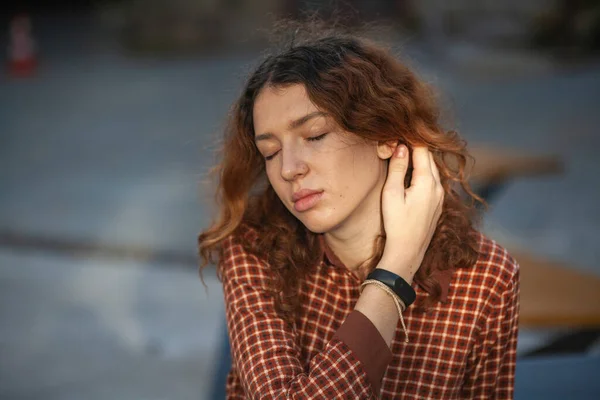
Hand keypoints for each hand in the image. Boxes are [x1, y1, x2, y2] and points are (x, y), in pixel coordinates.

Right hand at [379, 145, 443, 282]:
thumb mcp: (391, 194)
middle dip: (416, 147)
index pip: (422, 150)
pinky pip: (433, 181)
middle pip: (430, 158)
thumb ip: (397, 169)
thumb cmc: (396, 224)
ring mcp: (440, 196)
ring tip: (404, 154)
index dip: (411, 139)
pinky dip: (423, 172)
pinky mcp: (438, 205)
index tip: (399, 132)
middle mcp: (438, 186)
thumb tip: (401, 147)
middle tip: (400, 139)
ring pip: (432, 169)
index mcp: (427, 181)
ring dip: (420, 160)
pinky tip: (411, 174)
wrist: (408, 252)